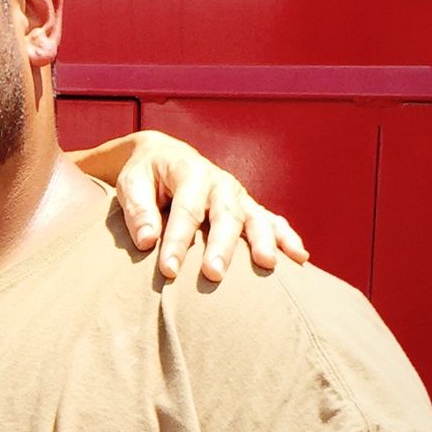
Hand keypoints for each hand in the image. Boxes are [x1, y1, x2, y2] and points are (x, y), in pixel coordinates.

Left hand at [78, 133, 308, 283]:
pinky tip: (300, 258)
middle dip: (221, 246)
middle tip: (214, 275)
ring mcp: (238, 195)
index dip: (177, 241)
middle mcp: (219, 182)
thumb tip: (147, 241)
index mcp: (188, 171)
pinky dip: (287, 237)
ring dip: (263, 241)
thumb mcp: (131, 185)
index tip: (169, 271)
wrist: (163, 157)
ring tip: (267, 265)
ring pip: (254, 218)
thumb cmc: (145, 177)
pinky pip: (272, 221)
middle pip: (224, 215)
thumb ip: (137, 211)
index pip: (185, 209)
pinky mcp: (248, 208)